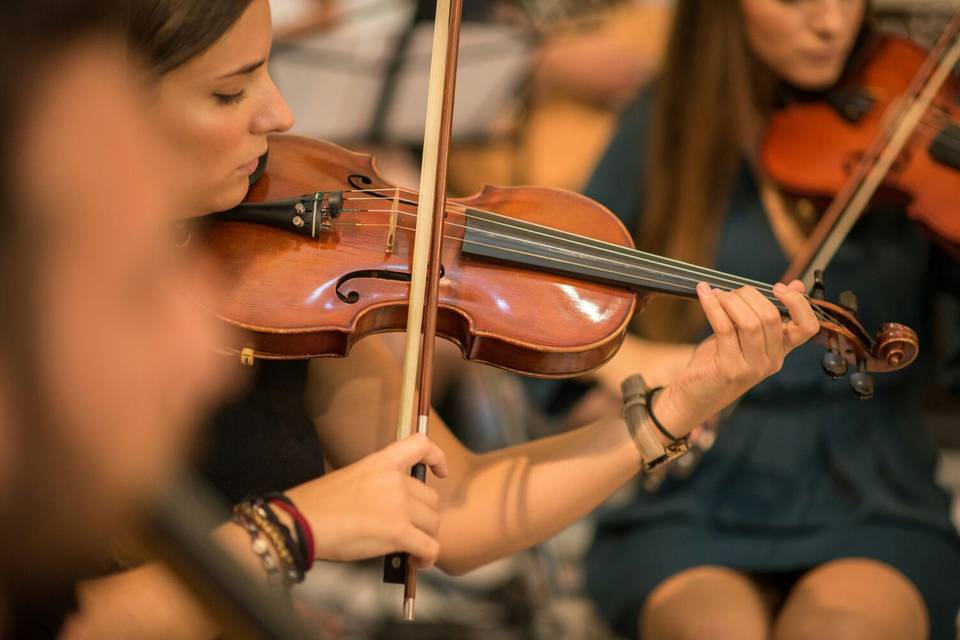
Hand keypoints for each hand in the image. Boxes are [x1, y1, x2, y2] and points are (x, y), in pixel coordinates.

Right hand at [285, 434, 447, 567]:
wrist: (301, 523)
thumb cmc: (317, 506)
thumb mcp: (351, 478)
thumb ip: (378, 486)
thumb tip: (394, 509)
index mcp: (381, 462)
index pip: (421, 445)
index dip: (437, 458)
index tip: (440, 473)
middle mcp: (395, 480)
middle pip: (431, 498)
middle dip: (424, 517)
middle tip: (410, 531)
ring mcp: (399, 505)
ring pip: (433, 523)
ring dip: (425, 538)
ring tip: (411, 551)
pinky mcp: (398, 532)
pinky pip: (430, 547)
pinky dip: (427, 558)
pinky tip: (415, 563)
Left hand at [655, 281, 818, 434]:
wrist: (694, 396)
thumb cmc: (717, 362)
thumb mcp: (743, 335)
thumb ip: (763, 313)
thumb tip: (794, 284)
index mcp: (780, 351)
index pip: (807, 327)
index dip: (798, 303)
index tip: (779, 287)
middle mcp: (772, 360)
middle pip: (771, 317)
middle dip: (748, 295)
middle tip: (729, 292)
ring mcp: (752, 368)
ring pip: (750, 322)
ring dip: (730, 301)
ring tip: (715, 295)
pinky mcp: (729, 369)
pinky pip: (724, 328)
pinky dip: (713, 306)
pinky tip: (704, 294)